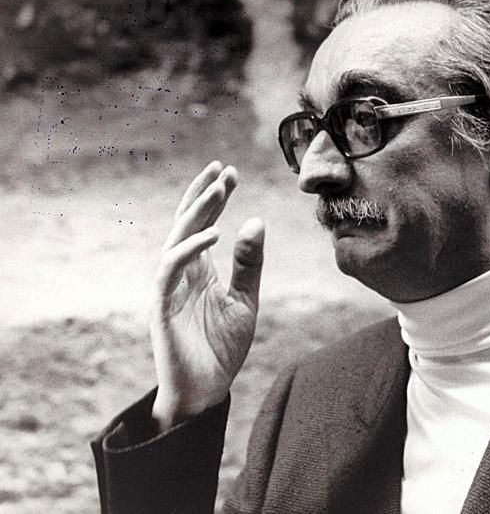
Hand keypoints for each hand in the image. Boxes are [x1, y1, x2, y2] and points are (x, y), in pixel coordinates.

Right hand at [150, 161, 264, 429]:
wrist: (206, 392)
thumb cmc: (222, 348)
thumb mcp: (245, 300)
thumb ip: (249, 264)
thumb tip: (256, 221)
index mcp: (200, 271)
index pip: (204, 224)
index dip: (215, 197)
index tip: (230, 172)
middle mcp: (182, 273)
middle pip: (188, 223)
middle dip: (205, 195)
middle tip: (223, 169)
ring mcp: (169, 288)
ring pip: (177, 239)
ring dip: (197, 213)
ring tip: (219, 189)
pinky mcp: (161, 306)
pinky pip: (170, 269)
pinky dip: (190, 249)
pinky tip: (214, 234)